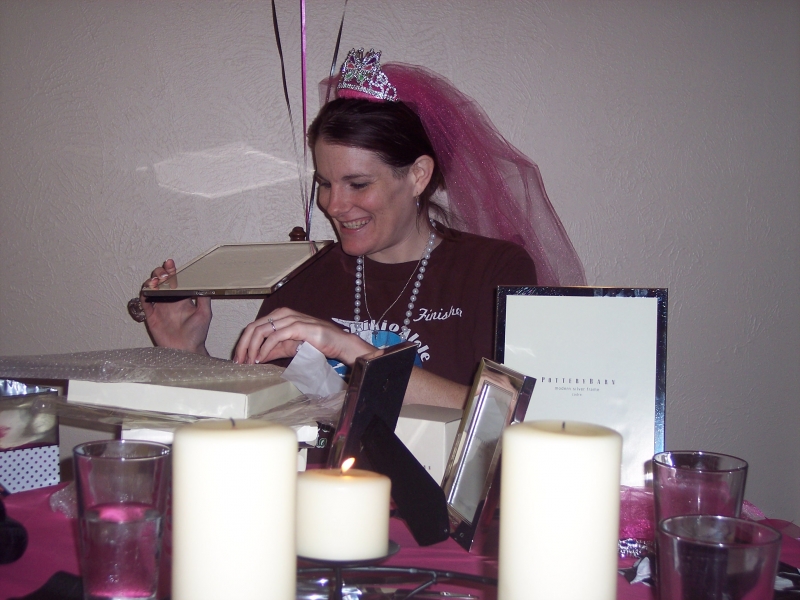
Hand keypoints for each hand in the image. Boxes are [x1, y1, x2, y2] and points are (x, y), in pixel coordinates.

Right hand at [140, 259, 211, 354]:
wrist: (186, 350)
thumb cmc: (197, 334)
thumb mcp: (205, 314)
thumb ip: (204, 298)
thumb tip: (204, 284)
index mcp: (182, 298)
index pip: (175, 280)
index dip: (172, 271)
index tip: (171, 264)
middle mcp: (170, 301)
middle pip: (161, 281)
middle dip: (160, 273)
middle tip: (163, 272)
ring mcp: (160, 307)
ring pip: (152, 289)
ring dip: (152, 282)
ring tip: (156, 280)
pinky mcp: (152, 316)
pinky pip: (144, 302)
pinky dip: (144, 294)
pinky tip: (148, 290)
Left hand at [234, 307, 373, 364]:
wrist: (337, 343)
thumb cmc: (316, 343)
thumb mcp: (289, 347)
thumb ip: (272, 349)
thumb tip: (255, 358)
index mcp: (279, 315)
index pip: (254, 326)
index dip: (244, 343)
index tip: (239, 358)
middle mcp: (282, 313)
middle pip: (253, 327)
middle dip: (243, 346)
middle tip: (239, 362)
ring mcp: (290, 319)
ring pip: (261, 331)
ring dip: (252, 348)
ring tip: (250, 362)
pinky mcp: (298, 326)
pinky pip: (275, 337)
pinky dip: (265, 349)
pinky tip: (262, 358)